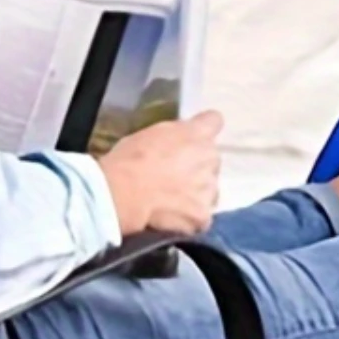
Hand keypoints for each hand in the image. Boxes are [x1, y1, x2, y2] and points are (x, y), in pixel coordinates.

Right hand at [95, 110, 223, 237]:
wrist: (124, 192)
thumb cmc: (129, 158)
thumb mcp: (150, 134)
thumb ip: (173, 136)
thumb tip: (177, 143)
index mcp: (196, 133)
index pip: (214, 120)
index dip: (204, 129)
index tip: (193, 138)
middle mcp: (210, 157)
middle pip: (211, 159)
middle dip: (198, 165)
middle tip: (175, 175)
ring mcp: (210, 188)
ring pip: (209, 189)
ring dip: (196, 192)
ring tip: (172, 200)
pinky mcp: (203, 215)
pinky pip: (201, 216)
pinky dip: (189, 218)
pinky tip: (172, 218)